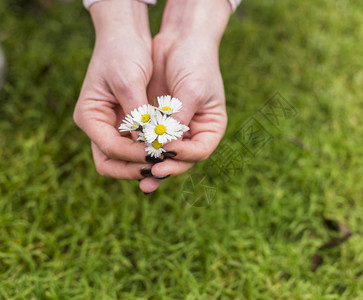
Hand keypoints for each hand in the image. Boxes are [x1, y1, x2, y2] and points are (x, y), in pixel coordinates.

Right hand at [74, 0, 152, 179]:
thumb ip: (138, 113)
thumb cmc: (124, 53)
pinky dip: (149, 151)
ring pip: (124, 159)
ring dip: (143, 163)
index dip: (135, 154)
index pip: (111, 148)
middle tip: (162, 167)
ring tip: (167, 161)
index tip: (159, 153)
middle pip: (111, 163)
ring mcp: (111, 127)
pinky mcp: (126, 124)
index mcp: (89, 116)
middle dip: (135, 168)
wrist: (126, 36)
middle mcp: (97, 126)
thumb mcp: (130, 81)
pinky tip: (167, 150)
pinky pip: (136, 147)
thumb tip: (150, 142)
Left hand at [139, 0, 231, 192]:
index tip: (166, 152)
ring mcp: (175, 128)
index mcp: (210, 127)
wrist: (181, 39)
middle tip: (151, 173)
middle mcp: (194, 132)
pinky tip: (130, 158)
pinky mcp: (157, 122)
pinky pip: (148, 140)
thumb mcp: (192, 90)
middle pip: (182, 159)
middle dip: (166, 167)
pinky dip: (141, 149)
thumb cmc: (195, 62)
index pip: (200, 151)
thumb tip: (163, 146)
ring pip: (164, 154)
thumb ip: (179, 119)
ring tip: (141, 179)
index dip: (184, 156)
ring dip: (152, 165)